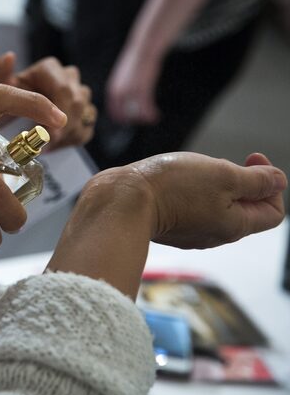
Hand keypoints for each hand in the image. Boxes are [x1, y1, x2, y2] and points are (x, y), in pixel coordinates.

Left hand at [0, 53, 94, 148]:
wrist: (12, 114)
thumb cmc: (4, 100)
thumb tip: (9, 56)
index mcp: (49, 68)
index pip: (64, 89)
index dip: (59, 111)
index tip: (49, 133)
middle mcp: (68, 76)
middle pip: (77, 103)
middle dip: (64, 127)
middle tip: (48, 144)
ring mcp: (80, 93)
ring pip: (84, 115)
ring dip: (66, 134)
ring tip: (46, 145)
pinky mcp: (85, 111)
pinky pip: (86, 128)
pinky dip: (70, 140)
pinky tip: (53, 145)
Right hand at [48, 152, 285, 298]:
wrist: (120, 199)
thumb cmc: (171, 187)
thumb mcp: (223, 175)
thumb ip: (256, 180)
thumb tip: (278, 180)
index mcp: (234, 226)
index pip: (272, 211)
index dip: (271, 184)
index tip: (252, 159)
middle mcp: (215, 234)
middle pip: (244, 210)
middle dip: (242, 182)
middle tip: (223, 161)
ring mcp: (190, 232)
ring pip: (217, 208)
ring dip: (215, 186)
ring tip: (196, 169)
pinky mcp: (169, 226)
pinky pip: (192, 209)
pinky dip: (192, 193)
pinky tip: (176, 180)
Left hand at [106, 49, 161, 124]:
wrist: (143, 51)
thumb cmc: (135, 64)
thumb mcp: (124, 78)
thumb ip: (122, 90)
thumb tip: (125, 103)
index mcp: (113, 90)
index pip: (113, 111)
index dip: (121, 118)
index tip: (131, 121)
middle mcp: (119, 92)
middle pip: (123, 115)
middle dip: (134, 120)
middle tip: (143, 120)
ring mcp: (130, 92)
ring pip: (136, 113)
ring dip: (144, 118)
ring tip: (151, 119)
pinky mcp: (142, 89)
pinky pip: (146, 108)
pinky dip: (150, 114)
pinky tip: (155, 116)